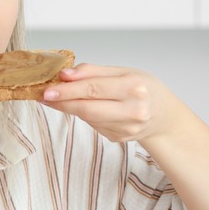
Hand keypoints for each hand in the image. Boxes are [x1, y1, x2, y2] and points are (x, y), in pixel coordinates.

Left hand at [41, 63, 184, 143]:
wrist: (164, 115)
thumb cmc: (143, 87)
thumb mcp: (123, 71)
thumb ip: (93, 72)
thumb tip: (65, 74)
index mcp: (134, 87)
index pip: (93, 89)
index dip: (68, 90)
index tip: (48, 89)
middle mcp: (133, 110)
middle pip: (87, 108)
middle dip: (62, 102)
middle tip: (44, 95)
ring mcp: (126, 128)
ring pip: (87, 118)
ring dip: (69, 108)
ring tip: (58, 98)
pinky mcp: (118, 139)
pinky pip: (93, 125)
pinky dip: (84, 115)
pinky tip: (85, 107)